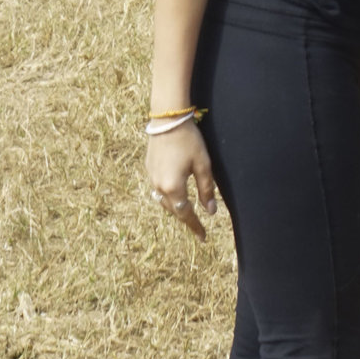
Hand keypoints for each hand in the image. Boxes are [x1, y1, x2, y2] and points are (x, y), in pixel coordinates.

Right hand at [146, 119, 216, 234]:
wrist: (167, 120)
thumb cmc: (189, 140)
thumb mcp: (203, 165)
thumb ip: (206, 190)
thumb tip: (210, 212)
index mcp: (173, 187)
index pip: (186, 214)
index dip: (195, 226)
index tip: (203, 238)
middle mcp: (159, 187)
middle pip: (173, 210)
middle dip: (186, 219)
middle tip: (198, 227)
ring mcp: (151, 178)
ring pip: (164, 201)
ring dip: (176, 208)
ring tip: (187, 212)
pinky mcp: (149, 169)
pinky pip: (158, 190)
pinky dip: (168, 196)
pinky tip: (175, 193)